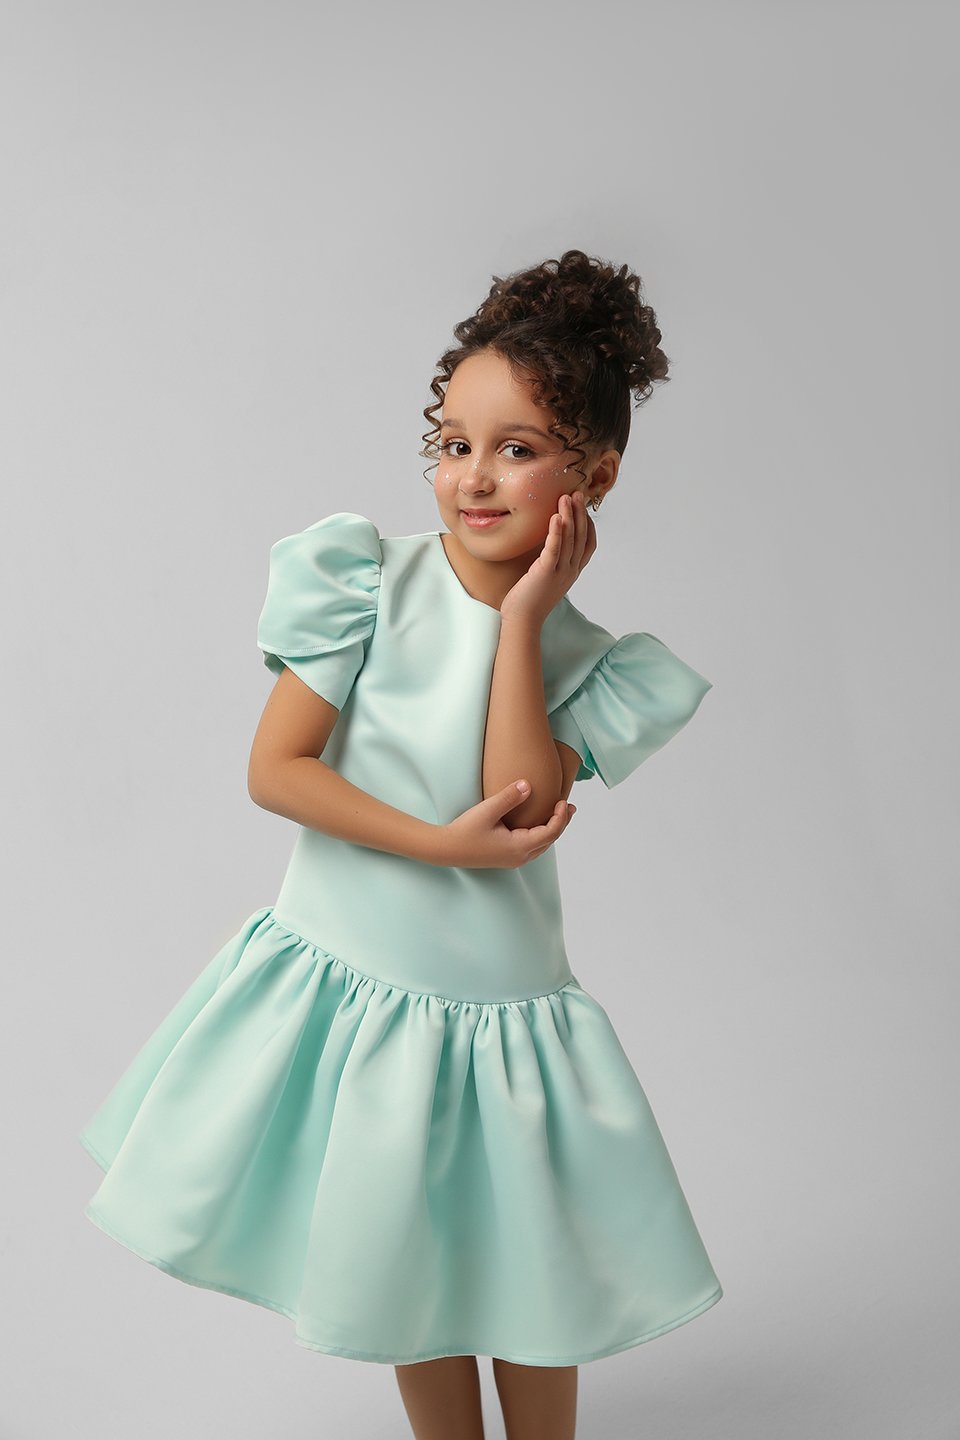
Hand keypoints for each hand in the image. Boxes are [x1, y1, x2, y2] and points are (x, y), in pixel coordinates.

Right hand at [433, 780, 576, 868]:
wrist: (446, 849)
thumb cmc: (465, 830)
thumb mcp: (488, 810)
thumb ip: (509, 797)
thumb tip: (528, 784)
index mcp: (519, 847)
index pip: (550, 832)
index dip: (560, 817)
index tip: (563, 800)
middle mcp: (519, 857)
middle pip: (550, 840)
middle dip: (561, 823)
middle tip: (569, 806)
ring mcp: (513, 859)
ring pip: (541, 845)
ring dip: (552, 829)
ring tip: (558, 814)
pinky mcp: (506, 858)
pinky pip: (532, 847)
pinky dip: (540, 834)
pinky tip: (537, 824)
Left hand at [499, 491, 596, 626]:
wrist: (522, 619)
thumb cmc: (529, 598)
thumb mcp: (546, 576)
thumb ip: (552, 560)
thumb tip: (549, 543)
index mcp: (573, 571)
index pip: (589, 544)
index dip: (588, 524)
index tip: (583, 506)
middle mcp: (571, 571)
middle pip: (581, 536)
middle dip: (580, 513)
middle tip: (578, 493)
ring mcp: (560, 572)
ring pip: (570, 539)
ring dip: (569, 516)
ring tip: (566, 497)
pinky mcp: (546, 572)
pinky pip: (554, 548)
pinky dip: (556, 532)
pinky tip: (556, 517)